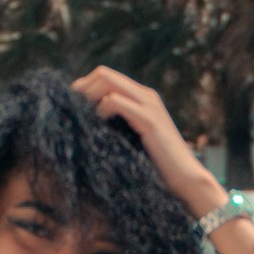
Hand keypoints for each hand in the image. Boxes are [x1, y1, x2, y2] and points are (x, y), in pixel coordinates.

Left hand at [71, 65, 226, 222]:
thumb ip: (116, 128)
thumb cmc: (157, 166)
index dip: (84, 87)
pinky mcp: (149, 120)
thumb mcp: (131, 141)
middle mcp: (145, 95)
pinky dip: (101, 109)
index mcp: (141, 98)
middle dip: (81, 88)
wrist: (185, 179)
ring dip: (88, 96)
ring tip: (78, 116)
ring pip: (108, 82)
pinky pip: (116, 102)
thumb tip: (85, 128)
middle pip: (103, 74)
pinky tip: (96, 125)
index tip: (69, 107)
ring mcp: (148, 105)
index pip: (105, 77)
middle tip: (68, 109)